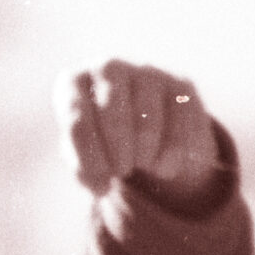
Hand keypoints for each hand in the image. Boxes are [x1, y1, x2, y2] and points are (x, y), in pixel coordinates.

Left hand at [55, 60, 221, 211]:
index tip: (101, 186)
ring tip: (142, 166)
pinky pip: (179, 123)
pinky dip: (172, 152)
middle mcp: (108, 68)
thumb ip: (85, 171)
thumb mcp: (86, 158)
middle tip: (123, 172)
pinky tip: (163, 168)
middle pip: (111, 111)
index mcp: (74, 83)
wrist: (142, 132)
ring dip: (144, 152)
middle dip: (118, 150)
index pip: (76, 120)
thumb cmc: (101, 144)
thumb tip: (99, 184)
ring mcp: (145, 73)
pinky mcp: (180, 86)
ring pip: (146, 117)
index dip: (90, 159)